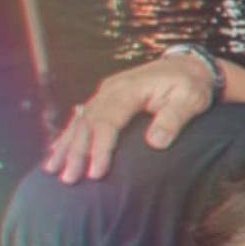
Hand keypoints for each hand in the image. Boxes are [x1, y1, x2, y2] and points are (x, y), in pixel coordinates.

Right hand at [42, 55, 214, 182]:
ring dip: (66, 146)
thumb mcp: (191, 99)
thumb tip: (155, 142)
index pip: (108, 121)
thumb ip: (174, 119)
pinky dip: (68, 136)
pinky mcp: (106, 99)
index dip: (100, 148)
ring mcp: (106, 93)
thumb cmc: (191, 85)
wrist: (187, 66)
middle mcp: (112, 89)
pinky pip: (82, 118)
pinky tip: (55, 152)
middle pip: (88, 123)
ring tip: (52, 170)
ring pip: (80, 121)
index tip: (96, 173)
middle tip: (69, 179)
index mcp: (130, 89)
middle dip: (77, 152)